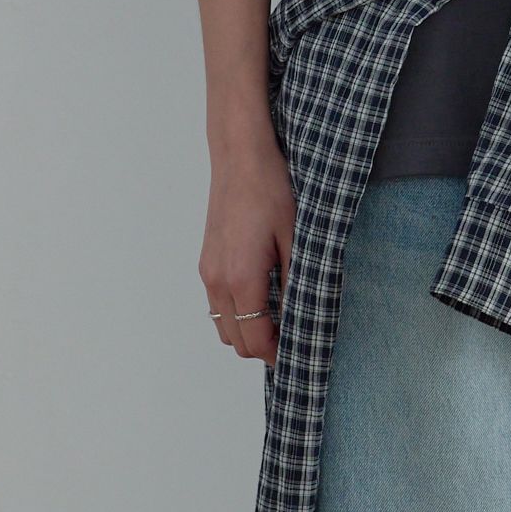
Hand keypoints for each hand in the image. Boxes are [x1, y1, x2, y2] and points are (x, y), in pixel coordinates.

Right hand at [201, 135, 294, 362]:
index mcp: (241, 279)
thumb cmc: (271, 190)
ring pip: (224, 326)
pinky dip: (237, 315)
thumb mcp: (297, 238)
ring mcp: (207, 271)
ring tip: (280, 321)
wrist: (240, 156)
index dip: (278, 355)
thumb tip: (304, 320)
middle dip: (264, 348)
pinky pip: (217, 305)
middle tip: (295, 342)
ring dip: (248, 333)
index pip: (256, 339)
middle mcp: (217, 281)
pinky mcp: (206, 261)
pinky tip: (263, 299)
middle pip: (236, 341)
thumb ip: (297, 284)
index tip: (301, 354)